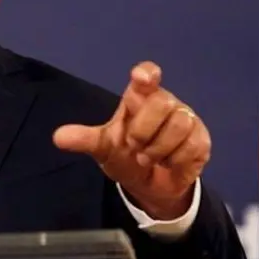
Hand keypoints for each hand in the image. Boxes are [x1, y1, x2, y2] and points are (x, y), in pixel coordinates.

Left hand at [52, 61, 209, 218]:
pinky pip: (191, 146)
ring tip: (147, 158)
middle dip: (144, 130)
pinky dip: (174, 161)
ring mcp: (186, 119)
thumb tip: (57, 138)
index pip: (147, 76)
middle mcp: (165, 103)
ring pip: (179, 125)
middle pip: (162, 102)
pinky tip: (167, 163)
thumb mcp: (103, 148)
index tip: (141, 78)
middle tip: (134, 146)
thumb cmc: (126, 155)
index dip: (146, 74)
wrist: (149, 185)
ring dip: (158, 149)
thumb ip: (85, 140)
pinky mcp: (201, 139)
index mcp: (140, 98)